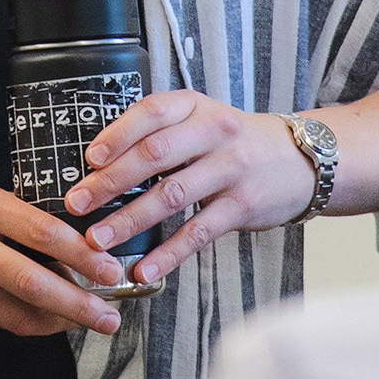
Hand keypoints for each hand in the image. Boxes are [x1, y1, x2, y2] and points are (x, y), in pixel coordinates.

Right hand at [0, 172, 126, 336]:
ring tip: (83, 321)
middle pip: (36, 285)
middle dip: (81, 307)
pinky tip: (40, 318)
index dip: (84, 257)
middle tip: (111, 317)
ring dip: (56, 322)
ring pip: (17, 314)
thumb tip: (60, 246)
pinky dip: (21, 321)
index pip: (45, 234)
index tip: (111, 270)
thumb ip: (8, 217)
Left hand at [65, 94, 323, 284]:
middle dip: (109, 182)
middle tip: (76, 205)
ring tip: (97, 241)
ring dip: (129, 220)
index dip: (117, 135)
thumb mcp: (203, 121)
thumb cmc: (237, 143)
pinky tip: (143, 270)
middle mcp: (215, 132)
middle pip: (154, 154)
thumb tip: (99, 166)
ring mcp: (231, 169)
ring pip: (171, 195)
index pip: (151, 113)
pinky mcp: (243, 205)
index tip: (89, 159)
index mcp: (197, 108)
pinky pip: (198, 232)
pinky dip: (167, 254)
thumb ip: (162, 134)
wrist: (302, 160)